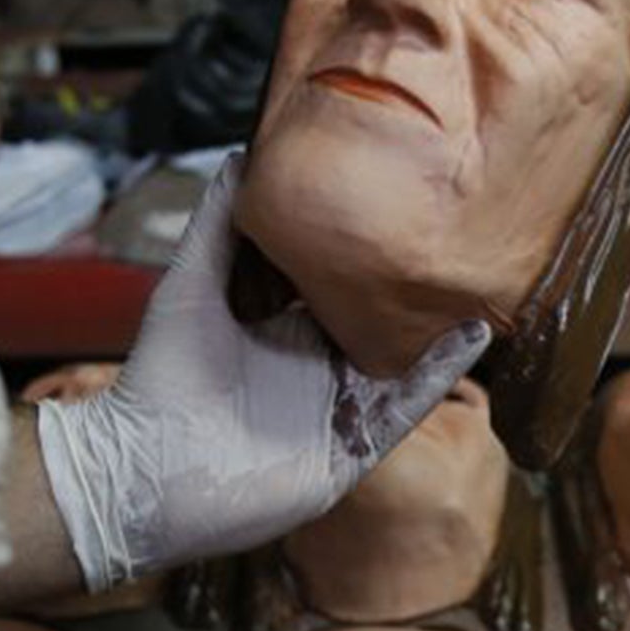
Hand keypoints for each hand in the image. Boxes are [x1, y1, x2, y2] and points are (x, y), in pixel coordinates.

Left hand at [35, 156, 489, 588]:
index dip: (368, 256)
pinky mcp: (350, 451)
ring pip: (404, 366)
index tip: (403, 207)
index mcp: (284, 333)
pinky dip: (437, 375)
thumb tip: (238, 158)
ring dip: (443, 333)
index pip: (340, 289)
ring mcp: (337, 412)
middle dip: (415, 294)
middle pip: (379, 325)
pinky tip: (469, 338)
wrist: (146, 472)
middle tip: (460, 241)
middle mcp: (317, 371)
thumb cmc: (159, 380)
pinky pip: (404, 409)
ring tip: (483, 287)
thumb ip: (216, 226)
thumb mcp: (190, 287)